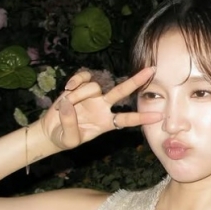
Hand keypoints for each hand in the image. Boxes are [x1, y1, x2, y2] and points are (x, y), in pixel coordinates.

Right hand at [42, 67, 161, 148]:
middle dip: (137, 81)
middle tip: (153, 70)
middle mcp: (103, 107)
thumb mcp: (68, 140)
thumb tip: (69, 104)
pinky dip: (76, 81)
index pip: (127, 119)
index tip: (159, 116)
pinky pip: (83, 77)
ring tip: (66, 105)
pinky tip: (67, 89)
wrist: (51, 130)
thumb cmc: (64, 138)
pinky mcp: (80, 87)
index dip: (142, 118)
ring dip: (79, 95)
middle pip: (123, 91)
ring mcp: (92, 95)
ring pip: (94, 87)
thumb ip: (70, 126)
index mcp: (106, 123)